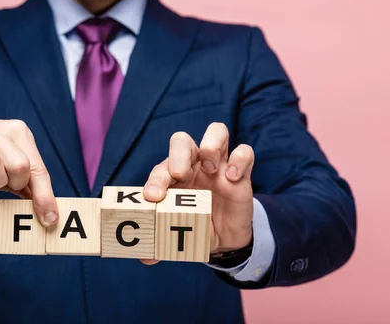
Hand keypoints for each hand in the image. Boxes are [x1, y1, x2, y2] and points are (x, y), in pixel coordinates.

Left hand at [141, 122, 253, 264]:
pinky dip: (239, 159)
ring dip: (210, 144)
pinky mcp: (241, 173)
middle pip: (182, 141)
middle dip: (178, 154)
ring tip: (210, 166)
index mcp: (172, 178)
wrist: (223, 239)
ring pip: (216, 132)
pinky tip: (232, 178)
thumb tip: (145, 257)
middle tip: (180, 174)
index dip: (155, 180)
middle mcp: (193, 165)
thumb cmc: (194, 227)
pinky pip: (244, 152)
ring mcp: (218, 165)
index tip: (153, 197)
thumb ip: (161, 244)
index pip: (161, 169)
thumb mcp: (177, 237)